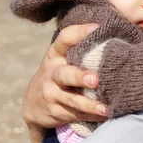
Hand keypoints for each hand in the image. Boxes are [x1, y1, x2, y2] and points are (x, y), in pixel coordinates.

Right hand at [22, 24, 107, 142]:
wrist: (33, 101)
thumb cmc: (59, 70)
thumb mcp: (62, 57)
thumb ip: (79, 47)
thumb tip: (108, 30)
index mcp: (55, 54)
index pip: (64, 38)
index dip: (79, 32)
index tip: (97, 27)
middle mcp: (51, 72)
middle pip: (64, 74)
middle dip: (79, 77)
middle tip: (95, 80)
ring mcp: (51, 93)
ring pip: (70, 99)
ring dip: (88, 104)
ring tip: (104, 108)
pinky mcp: (54, 111)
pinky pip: (74, 114)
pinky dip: (90, 115)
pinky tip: (103, 114)